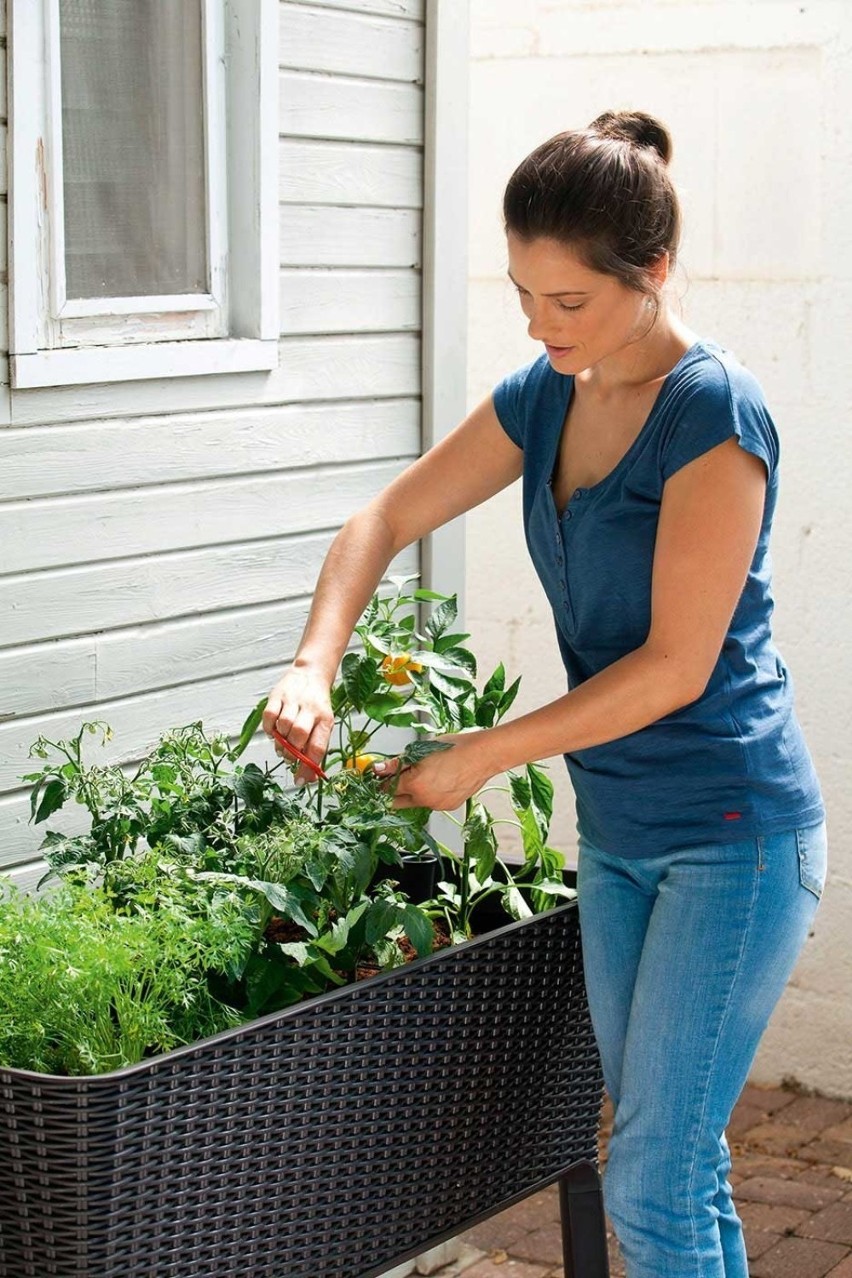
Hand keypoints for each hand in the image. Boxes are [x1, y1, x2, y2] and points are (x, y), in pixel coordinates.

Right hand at [262, 665, 333, 784]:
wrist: (311, 674)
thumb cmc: (317, 706)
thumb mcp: (323, 726)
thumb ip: (316, 751)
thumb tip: (307, 779)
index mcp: (325, 719)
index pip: (317, 747)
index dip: (308, 767)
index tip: (300, 781)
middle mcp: (310, 709)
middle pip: (299, 736)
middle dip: (291, 752)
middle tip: (289, 756)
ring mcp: (293, 701)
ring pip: (283, 726)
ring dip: (280, 741)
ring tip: (282, 743)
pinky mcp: (277, 695)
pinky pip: (269, 716)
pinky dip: (269, 728)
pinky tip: (273, 731)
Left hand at [373, 732, 496, 810]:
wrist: (483, 755)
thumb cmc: (455, 747)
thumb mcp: (421, 750)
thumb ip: (398, 763)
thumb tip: (379, 768)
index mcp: (415, 784)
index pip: (387, 789)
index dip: (382, 782)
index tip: (380, 776)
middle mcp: (424, 799)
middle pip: (397, 801)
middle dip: (394, 791)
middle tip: (397, 776)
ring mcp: (437, 805)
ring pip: (416, 802)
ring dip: (413, 792)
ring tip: (425, 773)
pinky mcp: (448, 806)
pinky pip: (431, 802)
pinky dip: (430, 793)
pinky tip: (439, 779)